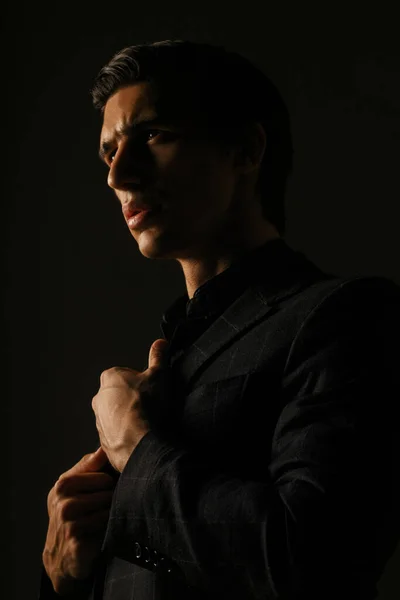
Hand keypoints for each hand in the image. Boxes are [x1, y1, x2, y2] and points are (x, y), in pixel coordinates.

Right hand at [43, 447, 115, 595]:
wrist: (61, 556)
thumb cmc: (73, 516)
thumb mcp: (75, 488)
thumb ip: (90, 466)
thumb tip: (105, 445)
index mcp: (64, 483)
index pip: (104, 475)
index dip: (110, 483)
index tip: (107, 490)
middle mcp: (63, 501)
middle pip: (109, 490)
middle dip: (110, 499)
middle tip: (101, 511)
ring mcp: (68, 522)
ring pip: (109, 508)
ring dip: (110, 516)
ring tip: (100, 522)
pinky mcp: (76, 542)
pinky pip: (106, 528)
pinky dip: (107, 531)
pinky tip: (99, 535)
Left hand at [92, 338, 168, 472]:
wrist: (138, 441)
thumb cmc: (146, 405)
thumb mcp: (158, 375)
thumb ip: (158, 357)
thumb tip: (160, 343)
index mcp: (110, 377)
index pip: (127, 375)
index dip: (142, 382)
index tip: (151, 390)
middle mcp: (99, 397)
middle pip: (120, 394)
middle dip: (133, 399)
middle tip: (150, 406)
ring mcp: (99, 419)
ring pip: (117, 414)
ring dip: (129, 417)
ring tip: (146, 422)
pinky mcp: (102, 439)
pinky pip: (116, 433)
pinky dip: (126, 434)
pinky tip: (140, 435)